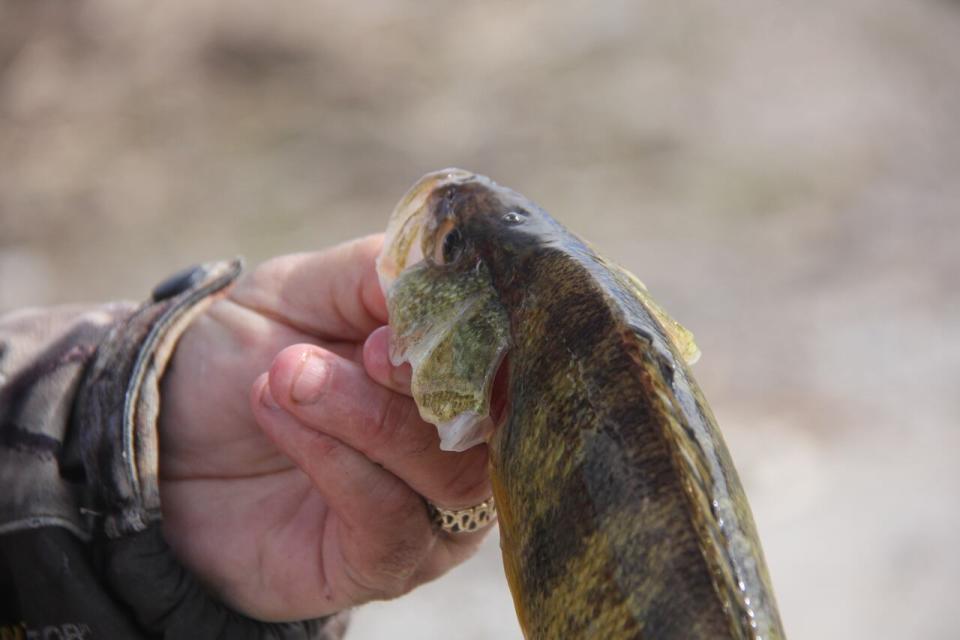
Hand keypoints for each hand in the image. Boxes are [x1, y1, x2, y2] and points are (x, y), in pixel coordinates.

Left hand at [157, 235, 492, 621]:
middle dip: (419, 384)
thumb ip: (373, 271)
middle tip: (353, 348)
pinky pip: (392, 524)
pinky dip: (335, 461)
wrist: (165, 432)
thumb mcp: (304, 289)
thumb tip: (439, 265)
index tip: (403, 313)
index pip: (510, 363)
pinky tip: (276, 414)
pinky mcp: (382, 565)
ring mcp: (430, 514)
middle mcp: (463, 451)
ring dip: (366, 417)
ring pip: (451, 478)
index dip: (474, 337)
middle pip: (492, 428)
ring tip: (288, 375)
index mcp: (459, 378)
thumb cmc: (250, 352)